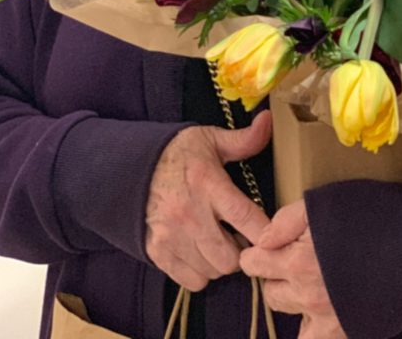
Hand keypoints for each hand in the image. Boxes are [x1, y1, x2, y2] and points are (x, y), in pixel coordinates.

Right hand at [145, 111, 271, 290]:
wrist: (128, 166)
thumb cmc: (177, 154)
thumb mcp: (211, 140)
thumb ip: (244, 139)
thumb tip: (268, 120)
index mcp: (208, 184)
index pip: (244, 216)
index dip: (265, 231)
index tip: (273, 233)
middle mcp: (190, 214)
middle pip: (230, 257)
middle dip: (242, 250)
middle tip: (240, 236)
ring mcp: (172, 237)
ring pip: (213, 271)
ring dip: (221, 261)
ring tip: (220, 242)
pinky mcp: (158, 252)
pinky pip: (192, 281)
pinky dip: (201, 272)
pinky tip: (201, 252)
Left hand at [241, 200, 346, 338]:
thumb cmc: (377, 216)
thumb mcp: (327, 202)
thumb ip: (288, 220)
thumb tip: (262, 240)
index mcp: (298, 264)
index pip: (257, 265)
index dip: (254, 255)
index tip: (257, 252)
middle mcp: (309, 298)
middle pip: (273, 294)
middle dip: (274, 278)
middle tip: (287, 263)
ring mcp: (330, 321)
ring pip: (294, 319)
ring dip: (294, 303)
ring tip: (307, 287)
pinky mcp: (350, 332)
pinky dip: (314, 330)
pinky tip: (321, 315)